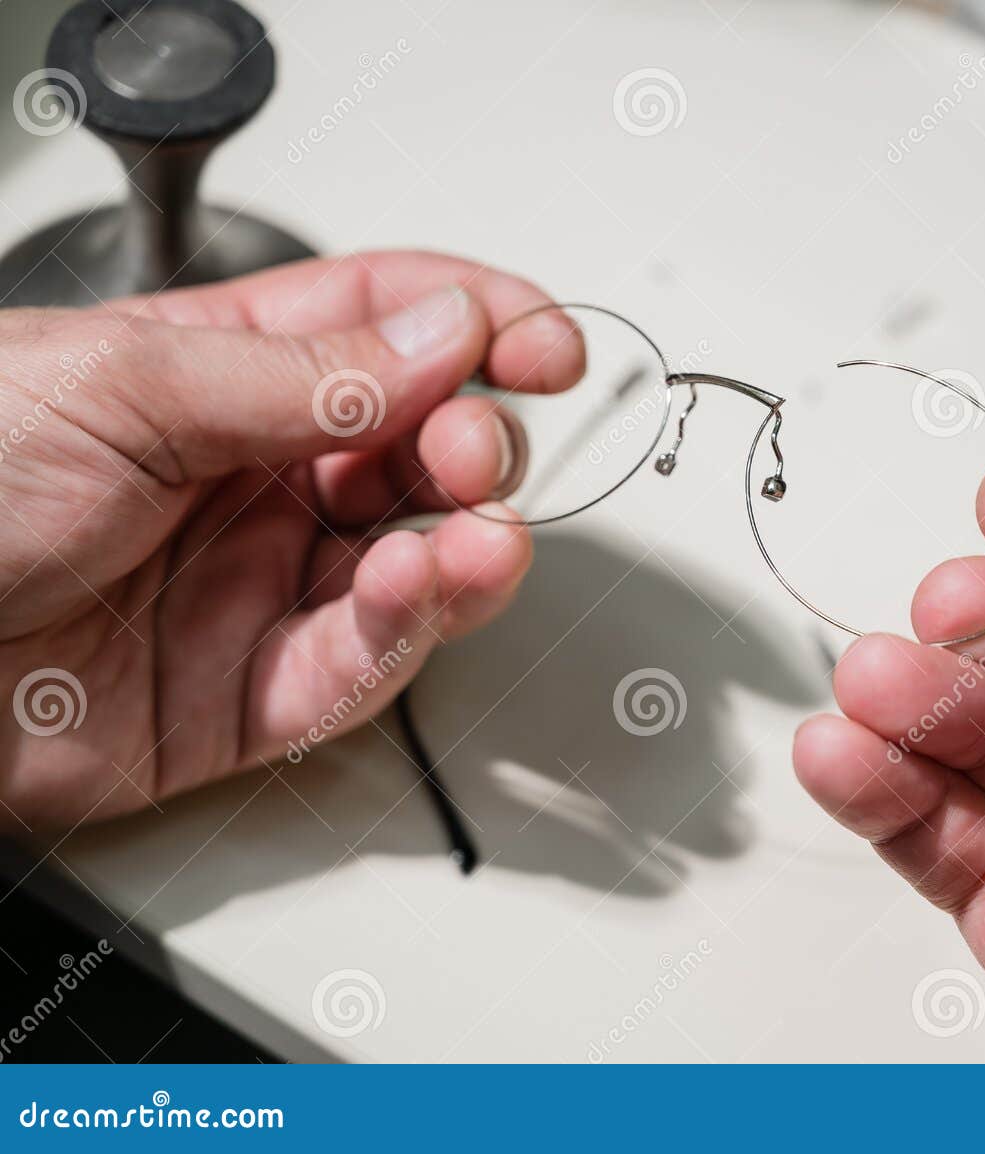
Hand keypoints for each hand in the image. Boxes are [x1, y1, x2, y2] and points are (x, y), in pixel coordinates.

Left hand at [0, 251, 580, 829]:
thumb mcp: (122, 385)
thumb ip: (303, 374)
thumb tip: (444, 337)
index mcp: (222, 376)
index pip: (387, 332)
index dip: (479, 329)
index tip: (544, 344)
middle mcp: (256, 481)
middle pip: (423, 454)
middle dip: (474, 446)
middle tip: (471, 450)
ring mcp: (260, 591)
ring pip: (416, 568)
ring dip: (468, 547)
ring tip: (477, 534)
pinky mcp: (249, 699)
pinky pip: (361, 670)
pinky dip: (407, 633)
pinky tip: (415, 590)